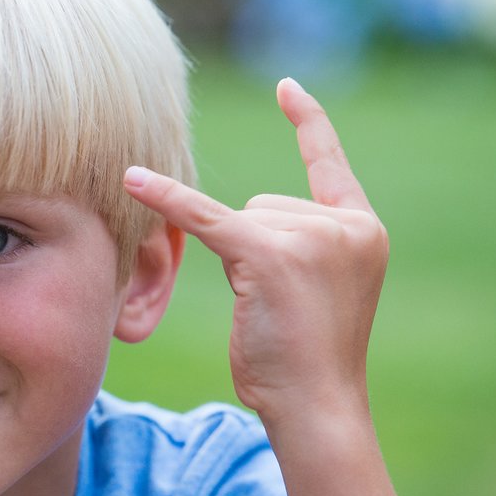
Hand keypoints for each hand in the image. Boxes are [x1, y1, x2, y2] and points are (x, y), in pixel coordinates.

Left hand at [124, 78, 387, 428]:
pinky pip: (204, 218)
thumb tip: (235, 217)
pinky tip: (131, 180)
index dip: (307, 122)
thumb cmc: (306, 359)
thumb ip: (293, 242)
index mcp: (364, 230)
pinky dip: (167, 200)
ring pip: (239, 218)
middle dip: (254, 248)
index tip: (287, 87)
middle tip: (279, 306)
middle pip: (264, 202)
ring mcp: (312, 237)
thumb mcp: (313, 288)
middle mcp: (346, 226)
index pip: (329, 161)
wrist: (317, 407)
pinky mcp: (269, 254)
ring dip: (238, 262)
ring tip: (269, 310)